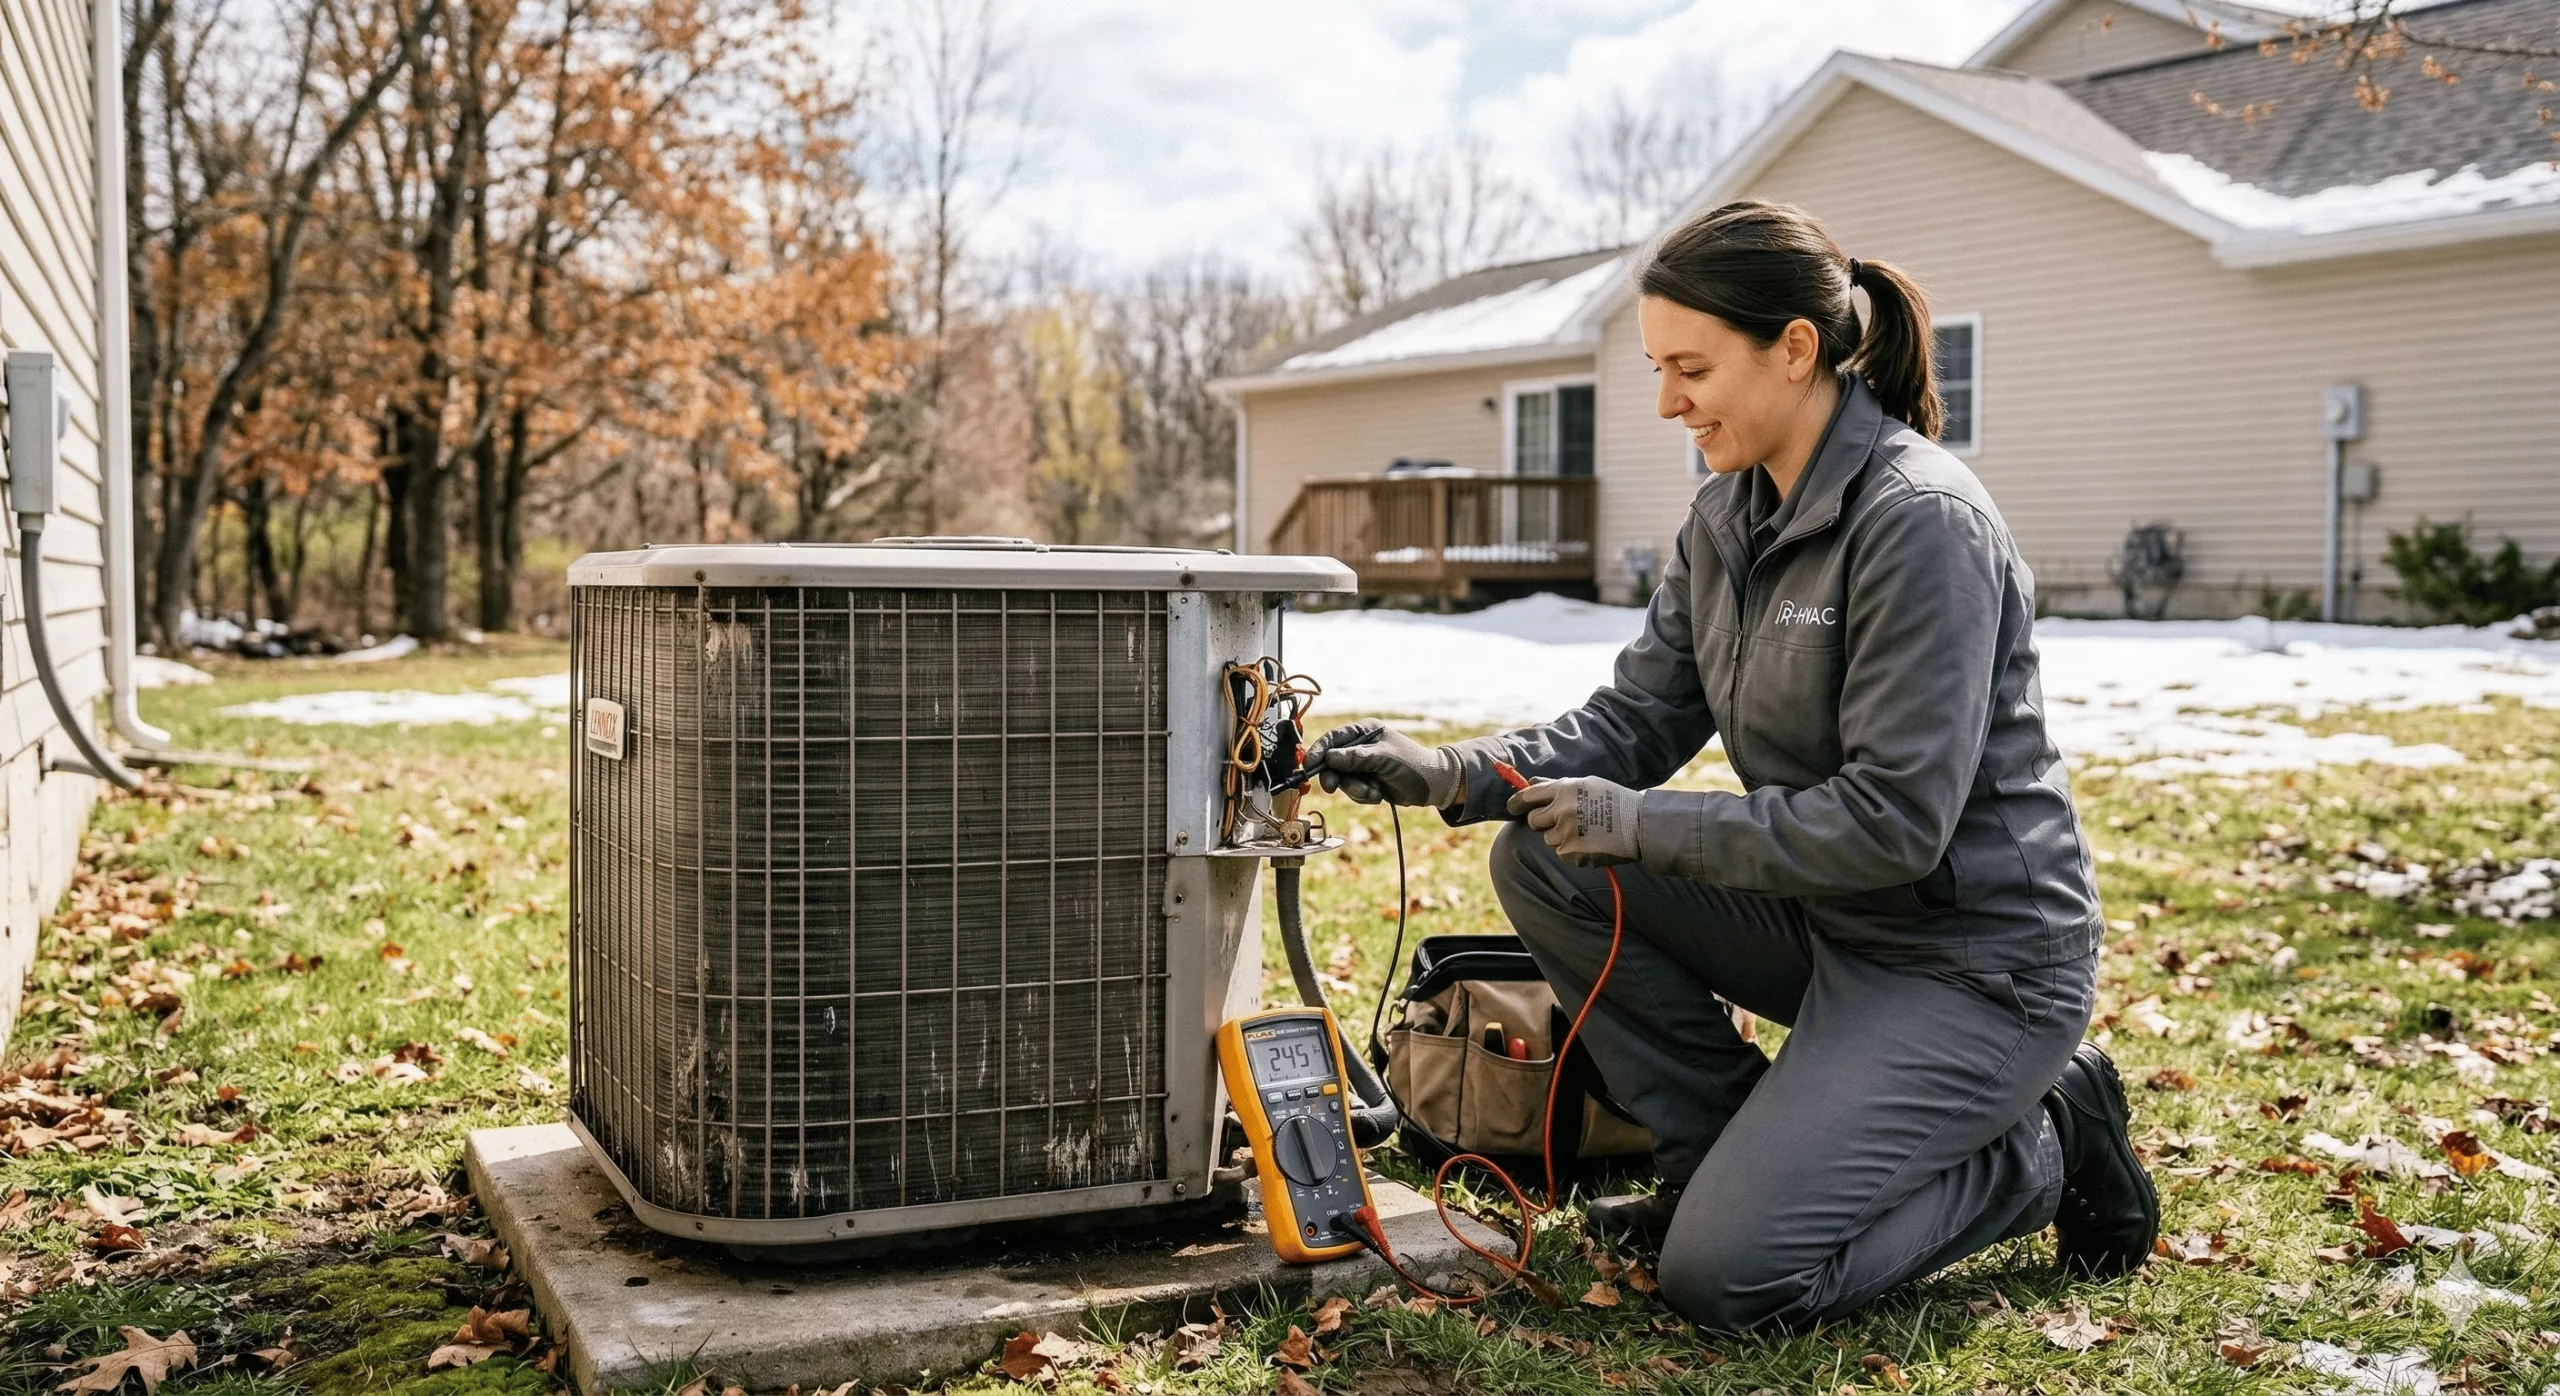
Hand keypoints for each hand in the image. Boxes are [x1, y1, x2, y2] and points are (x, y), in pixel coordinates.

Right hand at [1302, 719, 1461, 806]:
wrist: (1433, 786)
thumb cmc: (1413, 765)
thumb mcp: (1384, 759)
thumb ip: (1356, 758)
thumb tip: (1330, 757)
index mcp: (1364, 731)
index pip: (1333, 738)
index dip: (1318, 751)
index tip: (1308, 766)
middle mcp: (1360, 746)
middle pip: (1332, 761)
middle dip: (1335, 777)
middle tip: (1332, 788)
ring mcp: (1363, 765)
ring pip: (1342, 780)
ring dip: (1355, 789)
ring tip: (1373, 792)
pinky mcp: (1366, 781)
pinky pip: (1352, 791)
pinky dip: (1363, 796)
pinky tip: (1378, 795)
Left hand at [1507, 776, 1641, 865]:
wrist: (1639, 825)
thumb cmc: (1615, 800)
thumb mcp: (1587, 784)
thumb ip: (1557, 785)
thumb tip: (1530, 782)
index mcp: (1564, 789)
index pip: (1529, 796)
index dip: (1517, 802)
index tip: (1512, 807)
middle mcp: (1561, 810)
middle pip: (1535, 821)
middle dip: (1543, 822)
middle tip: (1563, 820)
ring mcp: (1565, 832)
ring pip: (1549, 838)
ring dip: (1561, 836)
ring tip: (1586, 830)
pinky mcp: (1571, 852)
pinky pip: (1562, 852)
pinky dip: (1572, 850)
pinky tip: (1591, 842)